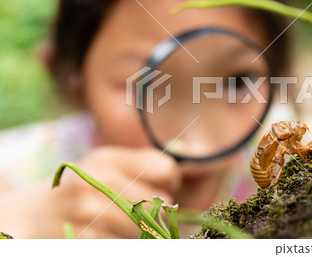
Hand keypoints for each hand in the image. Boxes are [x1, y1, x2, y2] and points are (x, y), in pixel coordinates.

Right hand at [0, 146, 180, 237]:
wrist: (33, 217)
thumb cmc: (80, 189)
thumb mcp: (105, 165)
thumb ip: (143, 164)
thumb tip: (184, 176)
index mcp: (107, 159)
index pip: (166, 169)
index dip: (171, 183)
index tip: (161, 190)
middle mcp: (98, 181)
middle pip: (161, 203)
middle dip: (160, 214)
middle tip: (145, 216)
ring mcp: (90, 213)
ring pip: (148, 229)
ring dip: (145, 233)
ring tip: (125, 227)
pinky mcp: (86, 240)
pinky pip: (128, 246)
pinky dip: (128, 244)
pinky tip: (112, 235)